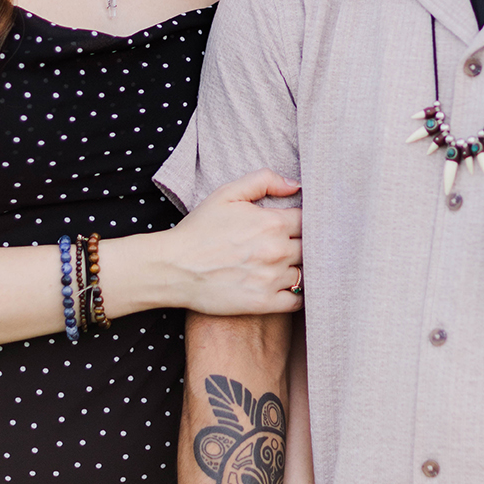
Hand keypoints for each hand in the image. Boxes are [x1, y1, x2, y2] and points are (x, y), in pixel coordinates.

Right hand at [166, 170, 303, 314]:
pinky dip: (296, 295)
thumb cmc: (198, 230)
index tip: (296, 225)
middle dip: (304, 244)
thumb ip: (264, 181)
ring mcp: (272, 278)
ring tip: (282, 265)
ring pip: (305, 272)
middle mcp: (277, 251)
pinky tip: (286, 287)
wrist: (172, 267)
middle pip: (312, 246)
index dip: (306, 222)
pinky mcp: (264, 303)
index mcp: (272, 223)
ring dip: (297, 268)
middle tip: (291, 245)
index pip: (310, 220)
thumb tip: (297, 185)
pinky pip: (297, 300)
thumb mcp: (227, 194)